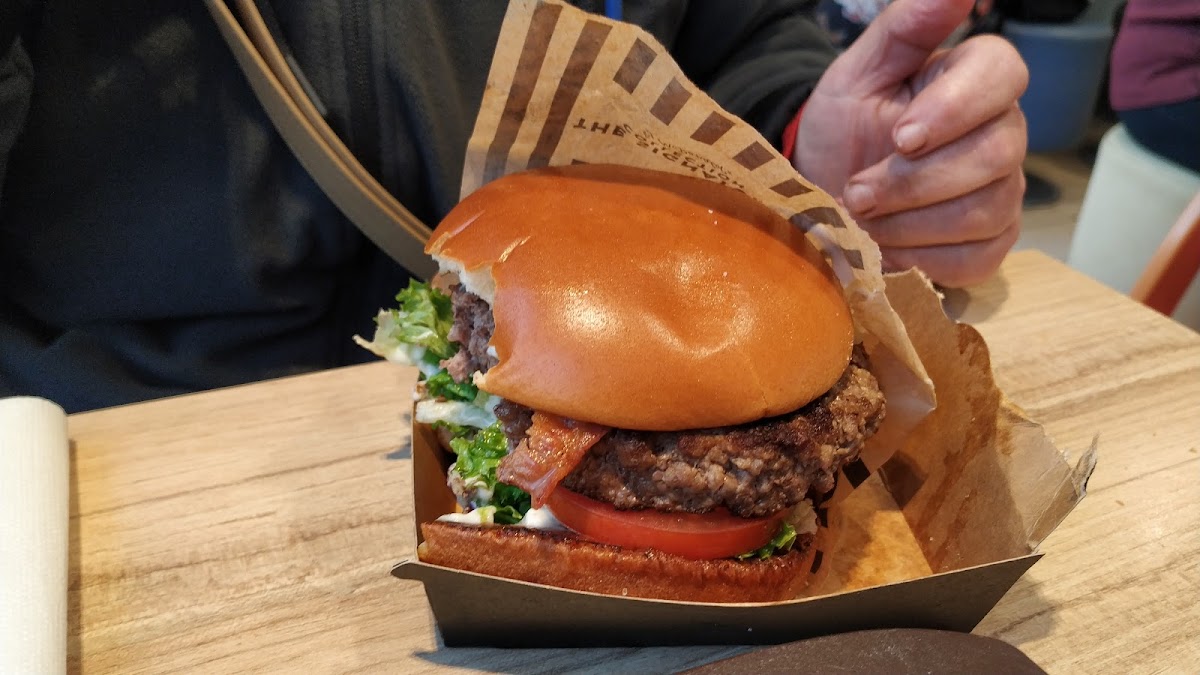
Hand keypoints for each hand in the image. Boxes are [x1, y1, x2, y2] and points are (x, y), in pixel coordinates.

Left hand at [793, 0, 1027, 286]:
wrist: (823, 194)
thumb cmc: (844, 130)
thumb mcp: (856, 74)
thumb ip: (906, 27)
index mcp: (975, 79)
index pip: (1003, 73)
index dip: (954, 108)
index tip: (901, 135)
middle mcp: (1003, 132)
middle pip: (996, 153)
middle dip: (914, 181)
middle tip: (856, 191)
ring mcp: (1003, 191)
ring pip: (985, 210)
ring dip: (910, 222)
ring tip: (864, 217)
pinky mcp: (990, 244)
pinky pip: (976, 259)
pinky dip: (922, 258)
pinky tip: (888, 247)